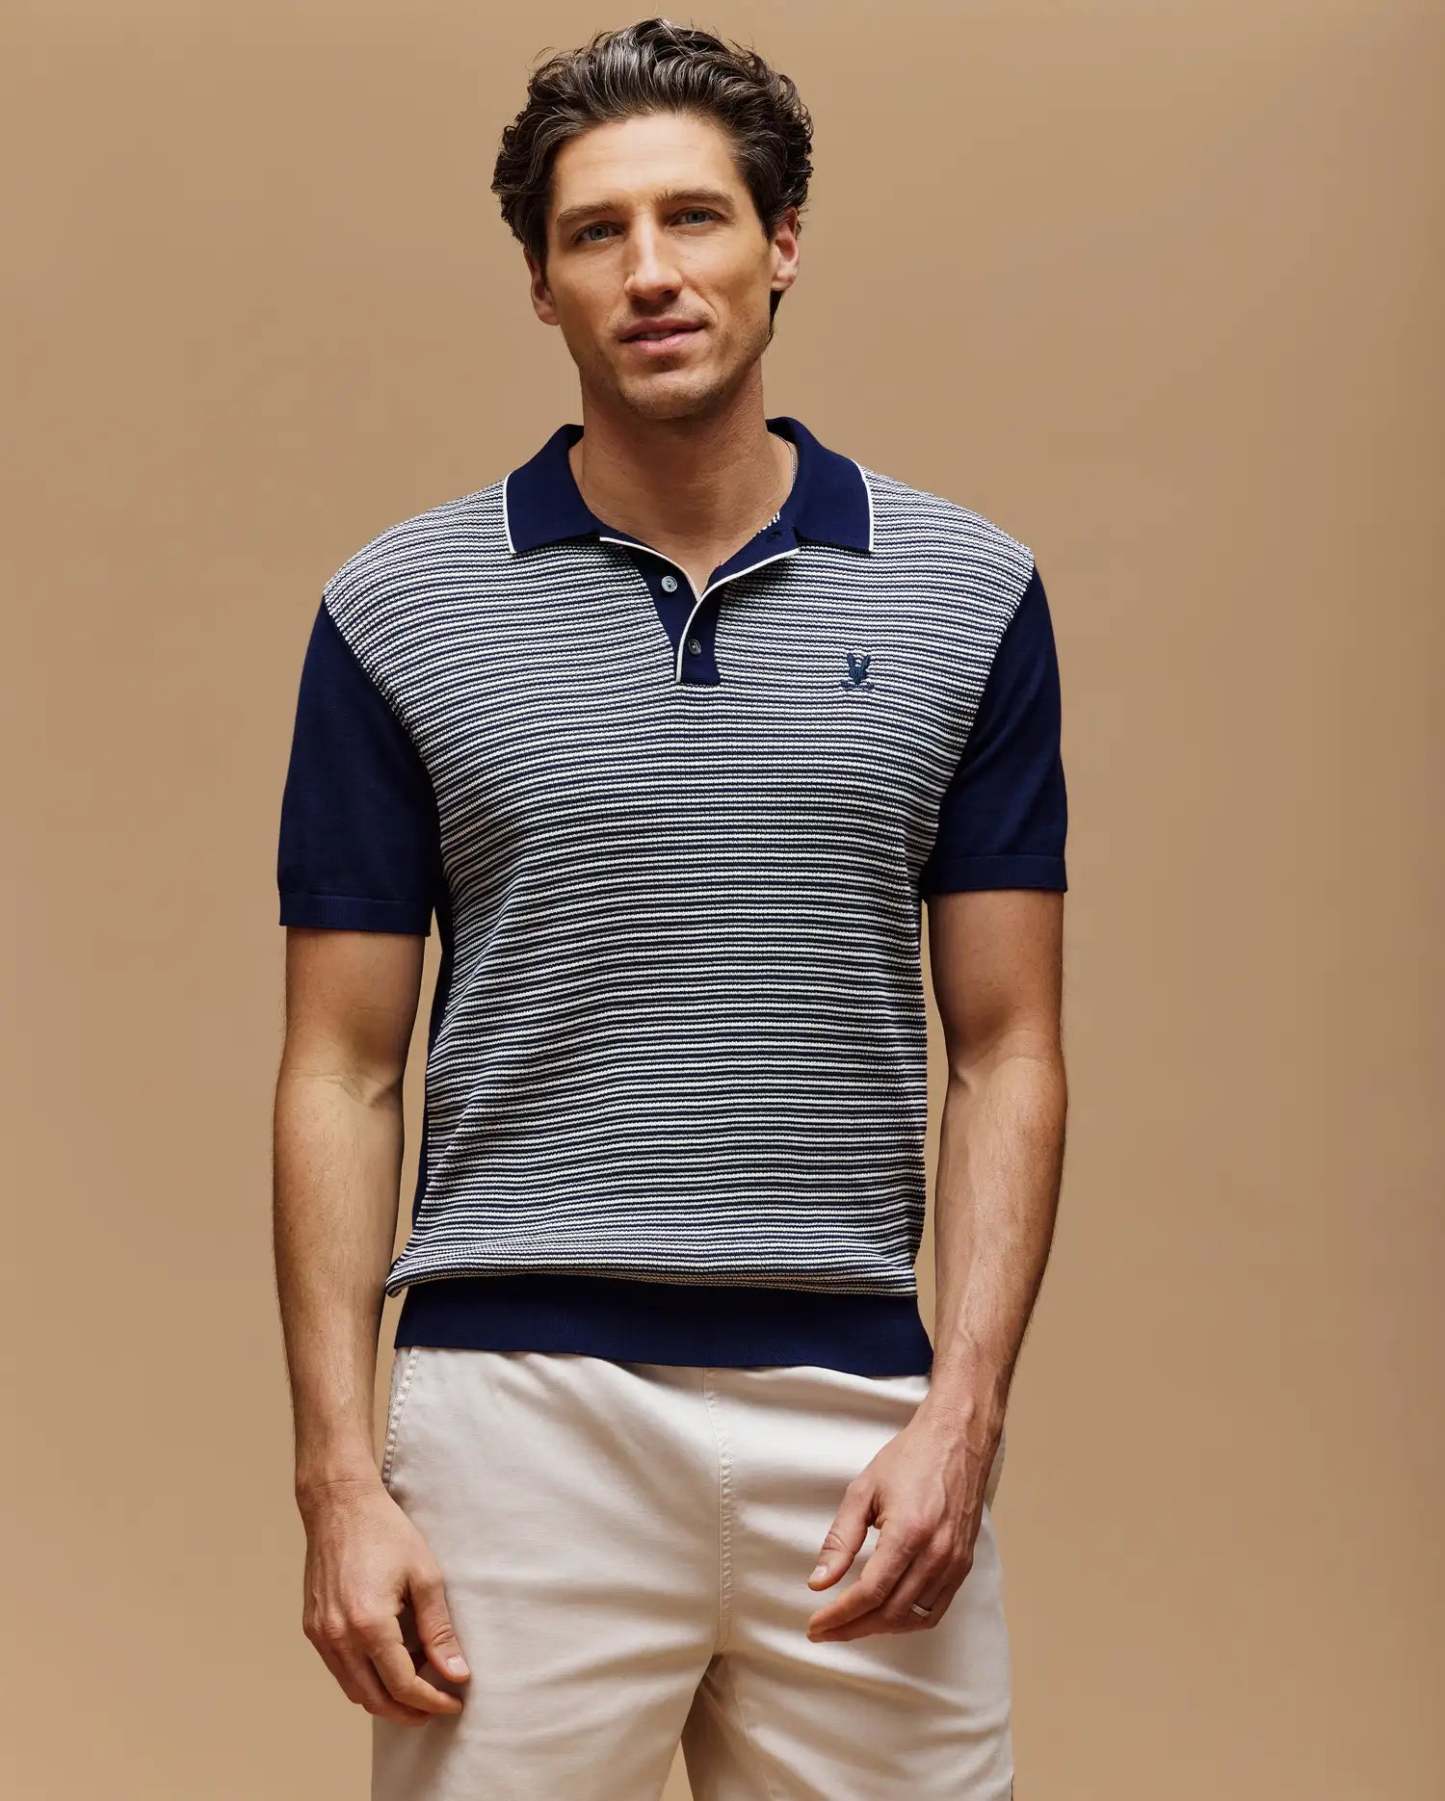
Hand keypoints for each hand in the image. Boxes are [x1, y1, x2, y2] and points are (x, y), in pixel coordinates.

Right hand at [298, 1475, 470, 1722]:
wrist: (340, 1504)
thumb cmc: (386, 1532)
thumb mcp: (425, 1576)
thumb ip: (440, 1630)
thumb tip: (456, 1674)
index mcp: (369, 1624)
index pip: (402, 1686)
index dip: (431, 1701)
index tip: (454, 1702)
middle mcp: (339, 1637)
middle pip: (375, 1700)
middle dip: (408, 1711)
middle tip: (437, 1707)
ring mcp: (322, 1635)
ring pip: (354, 1690)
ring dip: (386, 1697)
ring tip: (418, 1683)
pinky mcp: (314, 1628)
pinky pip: (340, 1670)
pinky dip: (365, 1677)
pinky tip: (390, 1661)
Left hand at [803, 1407, 997, 1642]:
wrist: (957, 1439)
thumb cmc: (909, 1459)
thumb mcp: (863, 1491)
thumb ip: (840, 1539)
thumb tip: (818, 1581)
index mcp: (909, 1532)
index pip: (870, 1592)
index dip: (839, 1615)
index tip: (815, 1624)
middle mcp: (936, 1554)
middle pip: (890, 1613)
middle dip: (852, 1628)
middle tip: (823, 1630)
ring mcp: (954, 1562)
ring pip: (913, 1618)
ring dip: (878, 1629)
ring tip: (849, 1625)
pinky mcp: (963, 1565)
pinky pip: (935, 1610)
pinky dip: (907, 1621)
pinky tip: (885, 1616)